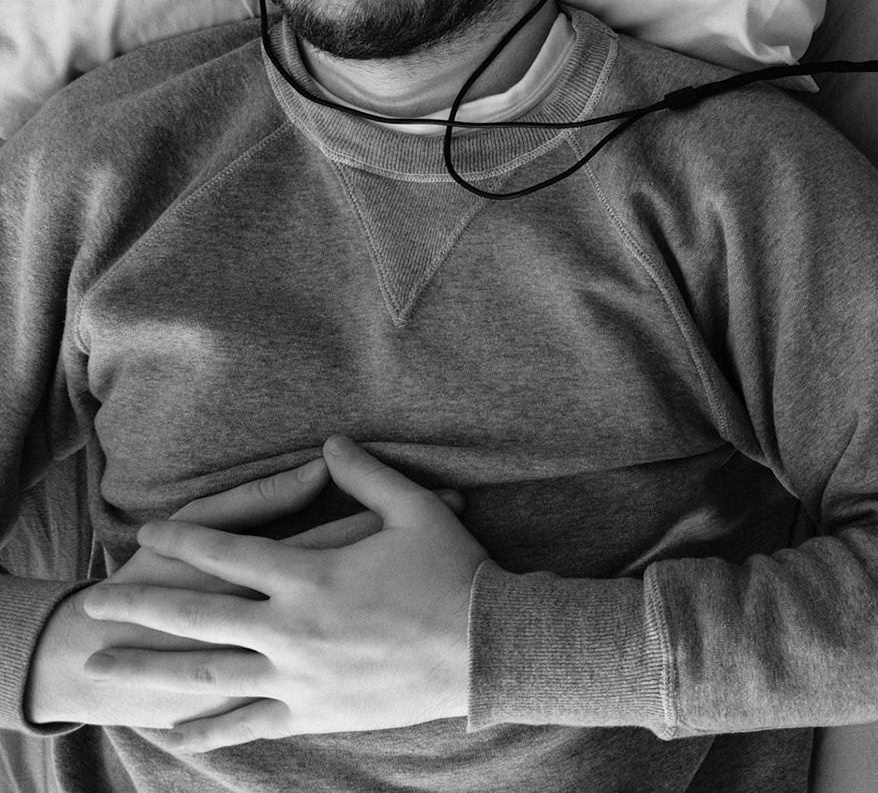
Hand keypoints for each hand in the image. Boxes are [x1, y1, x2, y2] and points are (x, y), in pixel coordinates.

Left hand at [78, 435, 489, 752]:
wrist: (484, 648)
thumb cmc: (455, 574)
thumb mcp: (416, 510)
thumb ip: (367, 476)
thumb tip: (329, 444)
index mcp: (311, 575)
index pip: (228, 552)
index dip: (182, 539)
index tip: (146, 530)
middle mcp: (292, 627)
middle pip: (198, 614)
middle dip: (139, 607)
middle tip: (94, 603)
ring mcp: (298, 675)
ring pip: (207, 674)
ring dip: (150, 669)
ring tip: (103, 667)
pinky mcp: (315, 711)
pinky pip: (249, 722)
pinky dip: (208, 729)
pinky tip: (173, 731)